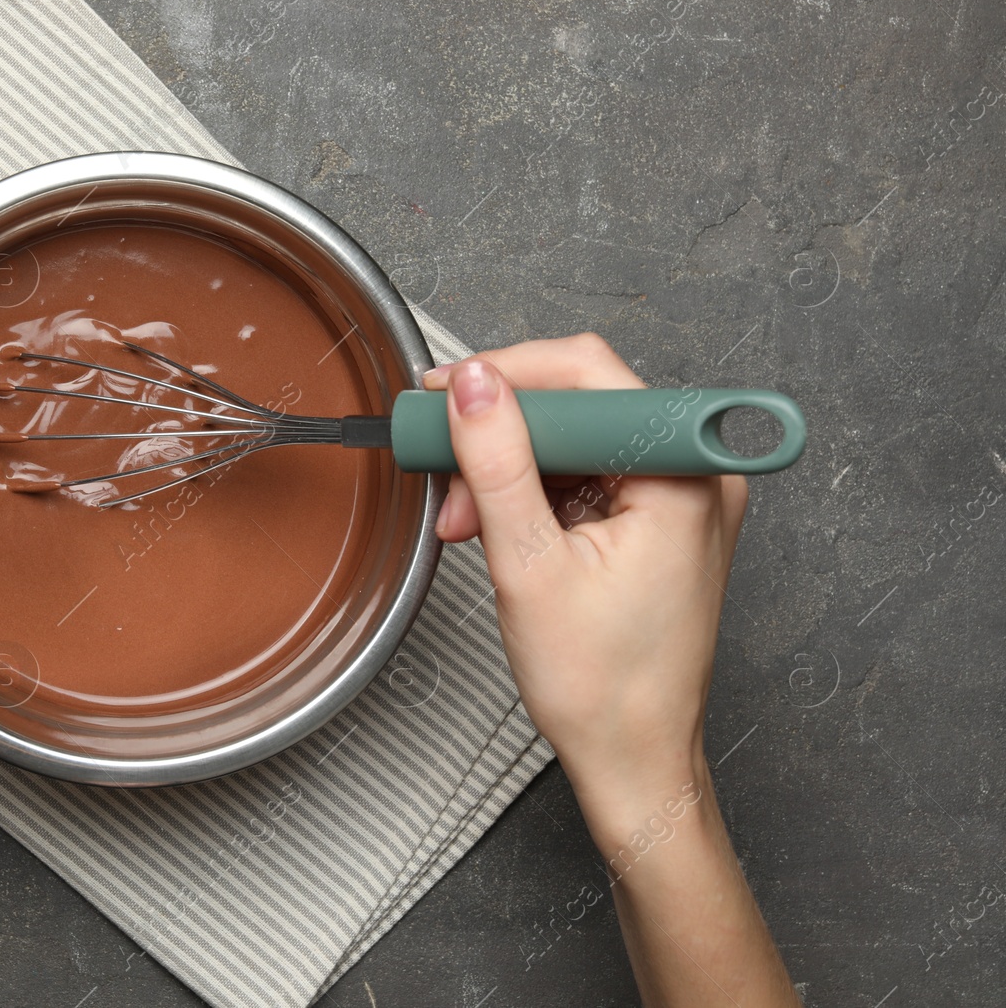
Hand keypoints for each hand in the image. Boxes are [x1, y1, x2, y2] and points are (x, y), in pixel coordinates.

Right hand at [426, 336, 799, 1006]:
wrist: (633, 760)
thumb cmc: (602, 687)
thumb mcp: (528, 563)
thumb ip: (497, 461)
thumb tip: (472, 385)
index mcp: (684, 476)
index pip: (589, 375)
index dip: (506, 376)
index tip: (441, 395)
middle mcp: (697, 476)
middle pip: (581, 405)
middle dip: (501, 435)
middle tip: (439, 460)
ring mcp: (682, 500)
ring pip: (576, 442)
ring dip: (509, 470)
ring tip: (462, 517)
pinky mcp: (661, 522)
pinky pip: (587, 477)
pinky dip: (533, 495)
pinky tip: (494, 525)